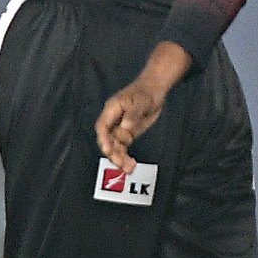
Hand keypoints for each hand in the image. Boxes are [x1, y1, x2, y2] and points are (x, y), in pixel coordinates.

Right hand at [94, 42, 190, 171]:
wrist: (155, 89)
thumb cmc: (145, 92)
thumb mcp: (140, 101)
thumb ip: (132, 115)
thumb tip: (125, 127)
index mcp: (111, 110)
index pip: (103, 127)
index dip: (104, 139)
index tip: (108, 149)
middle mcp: (113, 121)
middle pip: (108, 140)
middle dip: (113, 152)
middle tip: (121, 163)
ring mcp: (120, 129)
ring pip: (115, 147)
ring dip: (120, 158)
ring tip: (128, 168)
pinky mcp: (127, 134)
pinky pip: (123, 148)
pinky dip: (126, 157)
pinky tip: (131, 165)